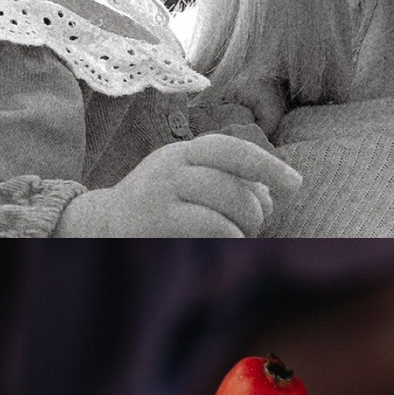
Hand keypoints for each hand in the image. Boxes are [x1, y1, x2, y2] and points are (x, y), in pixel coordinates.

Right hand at [60, 132, 300, 235]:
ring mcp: (160, 196)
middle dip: (254, 207)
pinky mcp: (157, 224)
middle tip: (253, 224)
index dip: (267, 165)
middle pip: (232, 181)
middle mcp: (168, 168)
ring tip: (236, 235)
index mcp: (180, 153)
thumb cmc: (156, 210)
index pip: (230, 149)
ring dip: (243, 225)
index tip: (295, 185)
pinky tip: (222, 245)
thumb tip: (270, 191)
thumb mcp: (187, 183)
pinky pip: (212, 227)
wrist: (98, 231)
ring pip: (225, 203)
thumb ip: (227, 181)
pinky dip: (229, 238)